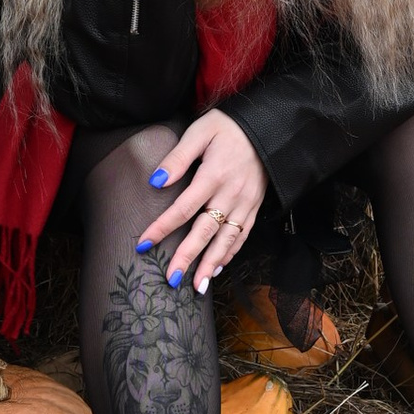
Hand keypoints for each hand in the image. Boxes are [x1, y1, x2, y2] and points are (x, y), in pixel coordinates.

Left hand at [138, 111, 266, 293]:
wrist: (269, 128)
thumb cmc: (229, 127)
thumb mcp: (201, 131)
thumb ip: (179, 157)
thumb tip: (155, 182)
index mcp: (213, 176)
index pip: (182, 208)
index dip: (162, 228)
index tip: (144, 244)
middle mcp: (231, 195)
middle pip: (205, 232)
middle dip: (187, 257)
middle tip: (172, 279)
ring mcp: (245, 204)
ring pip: (226, 240)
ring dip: (211, 264)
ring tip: (196, 286)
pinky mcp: (255, 208)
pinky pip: (242, 236)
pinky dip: (231, 254)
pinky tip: (218, 268)